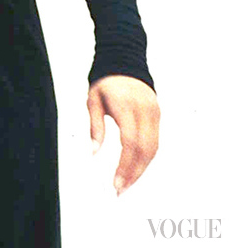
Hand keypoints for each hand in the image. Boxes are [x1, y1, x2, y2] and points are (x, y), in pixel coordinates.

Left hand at [87, 74, 159, 195]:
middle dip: (134, 173)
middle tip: (121, 190)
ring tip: (127, 184)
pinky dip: (147, 158)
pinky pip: (155, 141)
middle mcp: (143, 110)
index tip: (116, 183)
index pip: (129, 143)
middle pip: (144, 150)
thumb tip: (94, 153)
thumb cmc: (105, 81)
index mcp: (125, 106)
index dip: (125, 166)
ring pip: (153, 148)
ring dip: (142, 169)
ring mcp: (153, 112)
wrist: (124, 60)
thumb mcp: (93, 100)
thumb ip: (95, 126)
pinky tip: (136, 168)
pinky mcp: (157, 113)